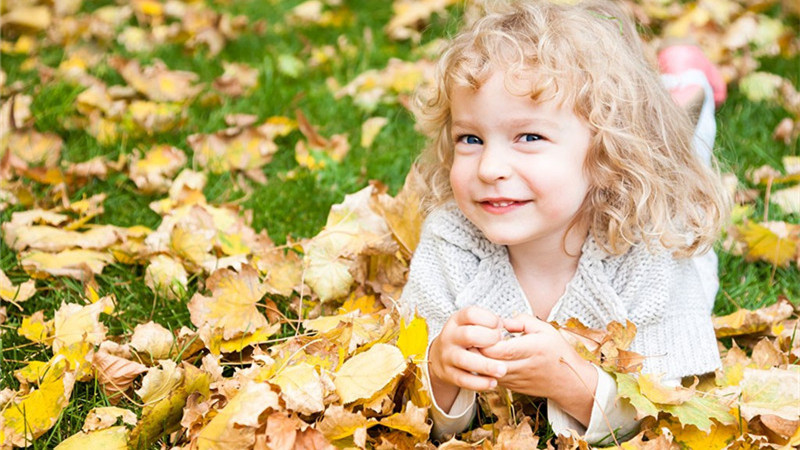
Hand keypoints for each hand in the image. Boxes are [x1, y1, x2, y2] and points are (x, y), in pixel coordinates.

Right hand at [428, 306, 507, 410]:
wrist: (440, 356)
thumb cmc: (465, 338)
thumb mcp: (473, 324)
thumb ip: (494, 324)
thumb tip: (517, 326)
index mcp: (457, 320)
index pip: (471, 314)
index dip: (489, 319)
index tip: (500, 327)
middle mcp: (450, 336)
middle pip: (468, 335)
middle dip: (488, 339)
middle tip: (501, 345)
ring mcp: (448, 356)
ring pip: (464, 360)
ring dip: (486, 365)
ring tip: (502, 370)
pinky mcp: (448, 374)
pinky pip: (463, 379)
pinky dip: (479, 383)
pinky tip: (493, 382)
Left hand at [480, 314, 597, 424]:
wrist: (568, 382)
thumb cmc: (558, 353)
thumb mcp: (545, 329)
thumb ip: (522, 320)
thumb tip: (501, 321)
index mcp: (533, 349)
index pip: (500, 349)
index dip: (486, 339)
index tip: (484, 330)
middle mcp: (523, 367)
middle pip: (489, 361)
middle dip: (477, 349)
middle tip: (475, 337)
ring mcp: (516, 380)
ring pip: (487, 372)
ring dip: (479, 359)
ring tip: (479, 346)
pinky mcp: (511, 387)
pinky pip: (491, 378)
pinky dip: (485, 368)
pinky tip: (487, 358)